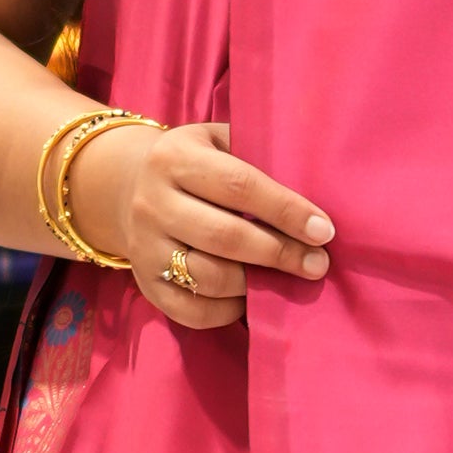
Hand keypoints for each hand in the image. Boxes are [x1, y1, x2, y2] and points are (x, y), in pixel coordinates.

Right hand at [66, 116, 331, 334]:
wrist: (128, 188)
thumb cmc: (197, 164)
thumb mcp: (218, 141)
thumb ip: (258, 159)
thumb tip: (315, 202)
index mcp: (174, 158)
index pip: (239, 186)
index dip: (286, 211)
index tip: (324, 231)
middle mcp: (151, 203)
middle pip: (225, 237)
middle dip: (280, 253)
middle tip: (317, 264)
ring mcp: (144, 248)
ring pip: (208, 278)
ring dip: (256, 285)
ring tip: (285, 280)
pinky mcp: (144, 284)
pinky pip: (192, 311)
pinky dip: (228, 311)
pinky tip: (250, 297)